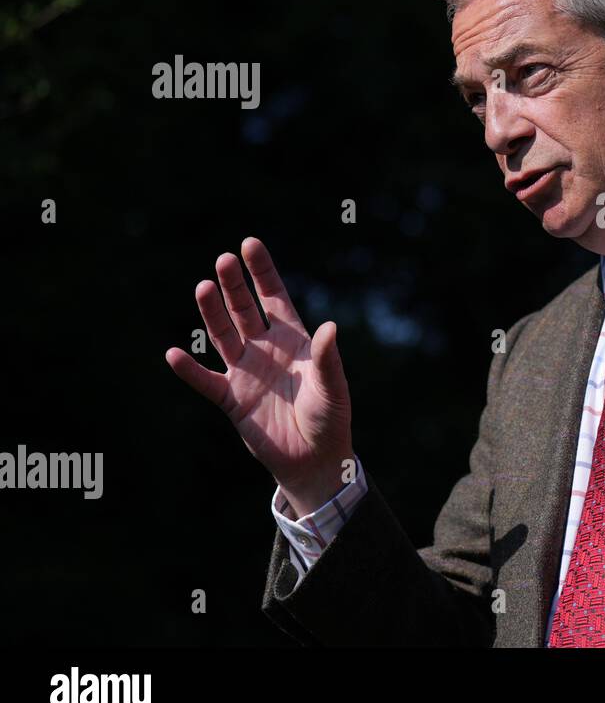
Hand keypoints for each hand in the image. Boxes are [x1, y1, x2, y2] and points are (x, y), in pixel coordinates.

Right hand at [165, 237, 353, 514]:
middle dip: (234, 285)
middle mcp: (266, 349)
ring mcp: (246, 372)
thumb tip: (330, 326)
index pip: (274, 297)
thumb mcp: (332, 387)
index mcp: (294, 340)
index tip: (249, 243)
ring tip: (202, 288)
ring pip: (223, 336)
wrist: (314, 459)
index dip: (262, 272)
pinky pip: (206, 381)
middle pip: (244, 310)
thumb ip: (327, 358)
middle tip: (223, 261)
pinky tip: (174, 354)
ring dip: (211, 314)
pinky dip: (189, 371)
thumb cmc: (329, 418)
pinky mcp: (231, 400)